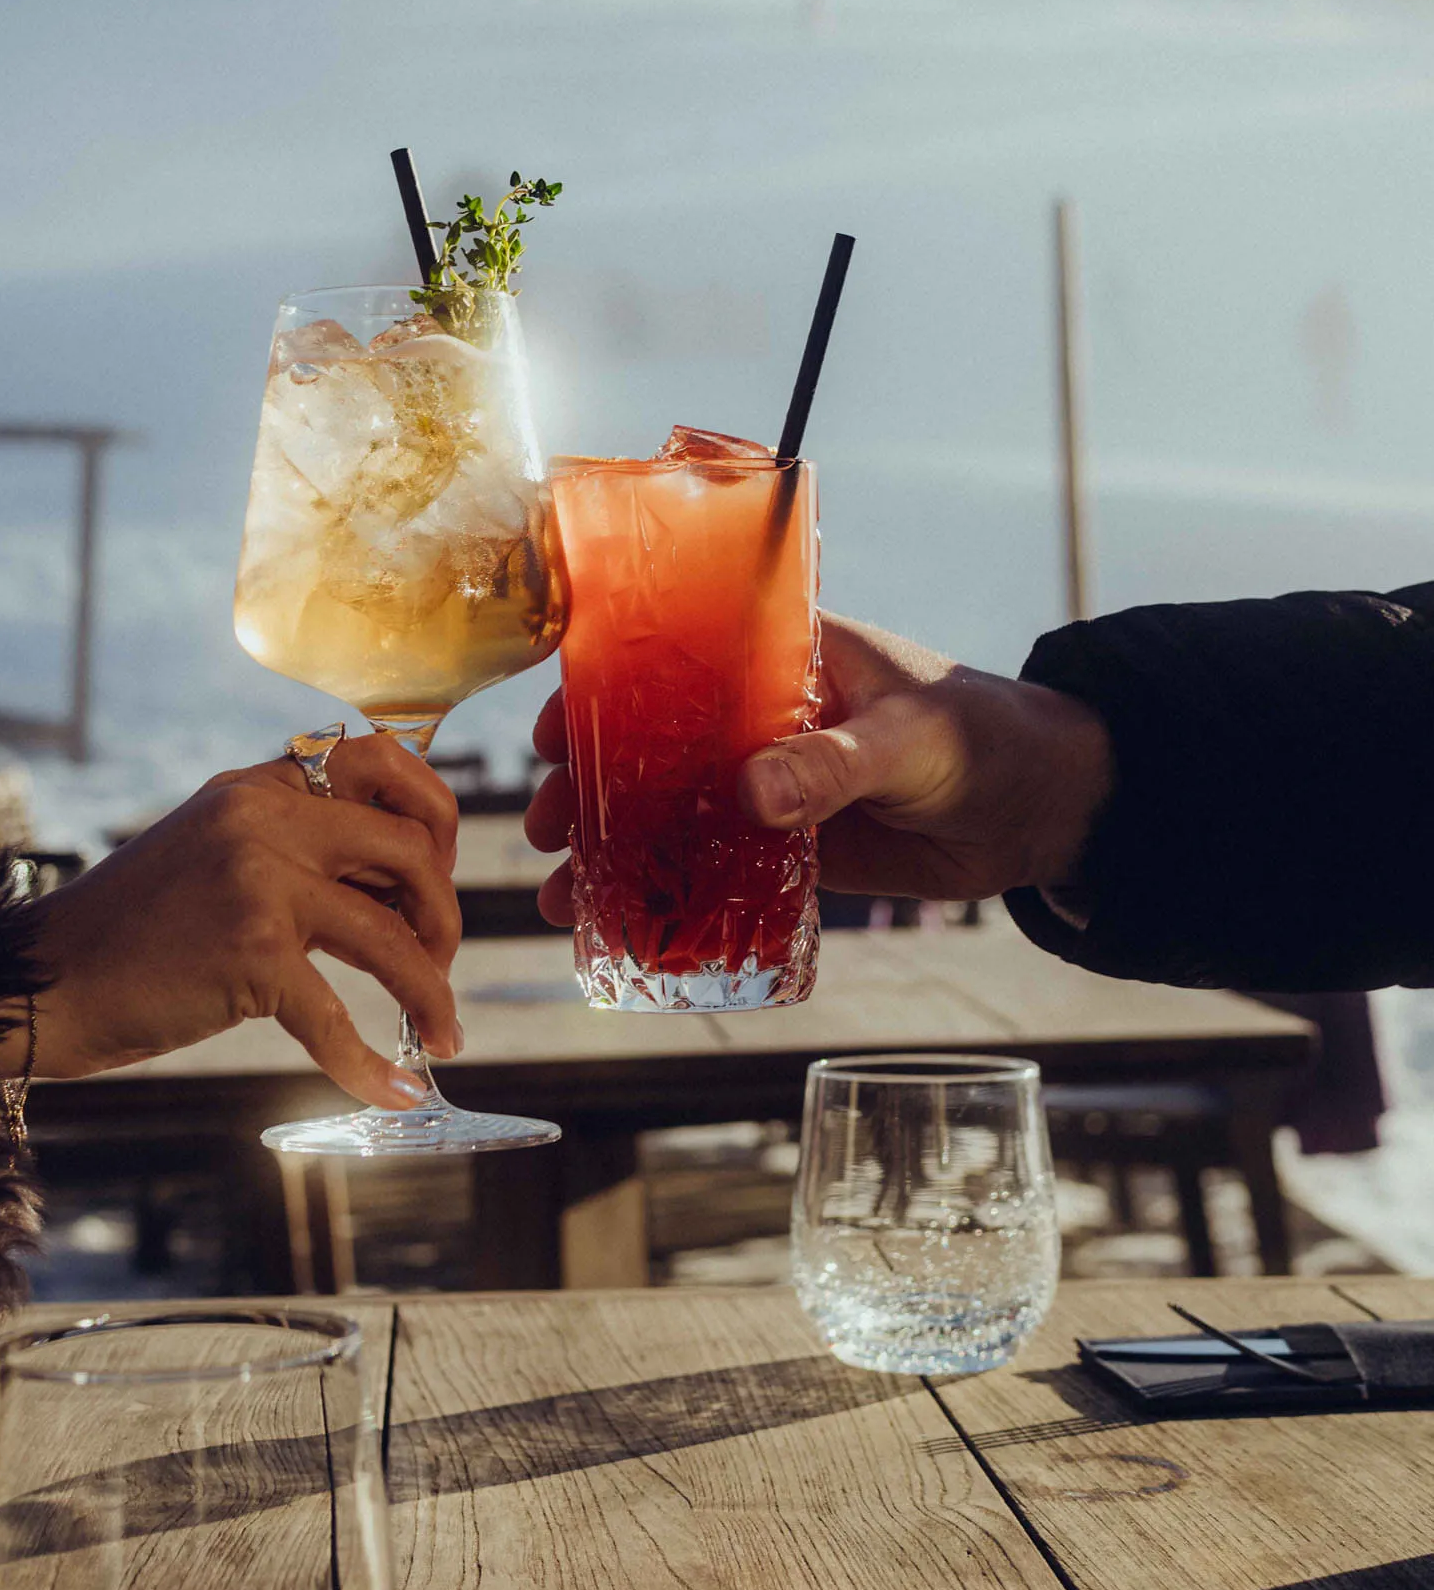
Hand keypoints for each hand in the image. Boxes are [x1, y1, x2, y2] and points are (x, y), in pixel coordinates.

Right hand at [4, 740, 461, 1109]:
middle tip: (438, 960)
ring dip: (432, 990)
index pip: (382, 760)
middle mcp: (264, 818)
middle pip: (409, 847)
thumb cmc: (130, 930)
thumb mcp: (214, 851)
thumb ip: (291, 845)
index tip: (438, 870)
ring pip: (392, 933)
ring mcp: (258, 883)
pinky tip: (395, 1091)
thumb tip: (390, 878)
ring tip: (445, 1033)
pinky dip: (371, 1065)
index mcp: (258, 785)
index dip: (433, 812)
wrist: (40, 979)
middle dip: (444, 911)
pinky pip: (337, 1017)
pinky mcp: (248, 954)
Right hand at [523, 614, 1113, 915]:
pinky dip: (668, 899)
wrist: (1044, 810)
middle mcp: (760, 718)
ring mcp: (770, 785)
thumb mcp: (909, 742)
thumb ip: (832, 766)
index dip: (601, 691)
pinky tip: (620, 932)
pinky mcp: (789, 849)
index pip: (669, 659)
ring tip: (561, 896)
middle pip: (649, 747)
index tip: (553, 731)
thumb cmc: (984, 739)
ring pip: (671, 815)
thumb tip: (749, 794)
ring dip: (614, 852)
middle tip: (545, 831)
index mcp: (782, 657)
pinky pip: (712, 872)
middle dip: (588, 788)